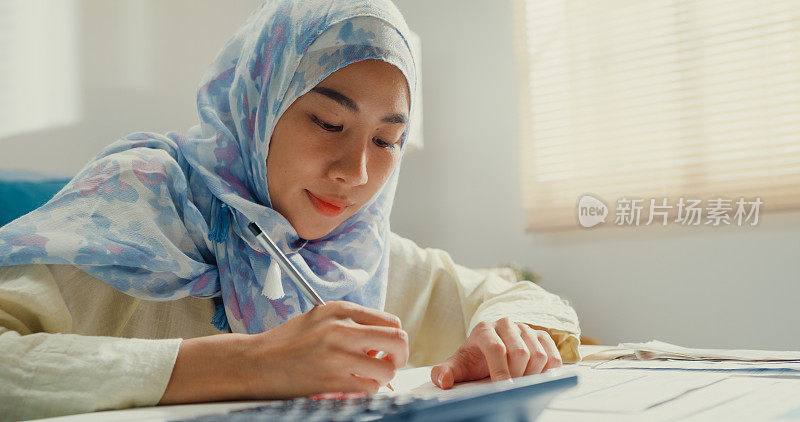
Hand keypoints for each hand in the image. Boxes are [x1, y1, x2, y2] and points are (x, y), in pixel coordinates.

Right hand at [243, 300, 407, 397]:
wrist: (255, 362)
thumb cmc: (287, 342)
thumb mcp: (319, 318)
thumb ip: (350, 323)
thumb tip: (381, 338)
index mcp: (340, 310)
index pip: (391, 321)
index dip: (394, 338)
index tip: (385, 348)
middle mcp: (341, 329)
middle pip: (398, 341)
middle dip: (399, 356)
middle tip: (388, 363)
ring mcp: (337, 355)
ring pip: (388, 369)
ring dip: (382, 376)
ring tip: (366, 376)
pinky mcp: (332, 380)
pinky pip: (370, 388)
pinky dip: (368, 389)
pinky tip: (353, 385)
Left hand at [431, 317, 561, 389]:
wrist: (486, 352)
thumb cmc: (473, 360)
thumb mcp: (457, 367)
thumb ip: (444, 372)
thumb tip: (443, 380)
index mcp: (484, 329)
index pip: (497, 348)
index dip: (500, 371)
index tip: (502, 389)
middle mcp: (505, 324)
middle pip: (520, 352)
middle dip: (516, 375)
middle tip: (509, 387)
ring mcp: (525, 329)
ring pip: (539, 354)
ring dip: (532, 374)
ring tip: (519, 382)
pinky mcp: (540, 336)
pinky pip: (553, 355)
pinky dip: (548, 371)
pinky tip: (535, 377)